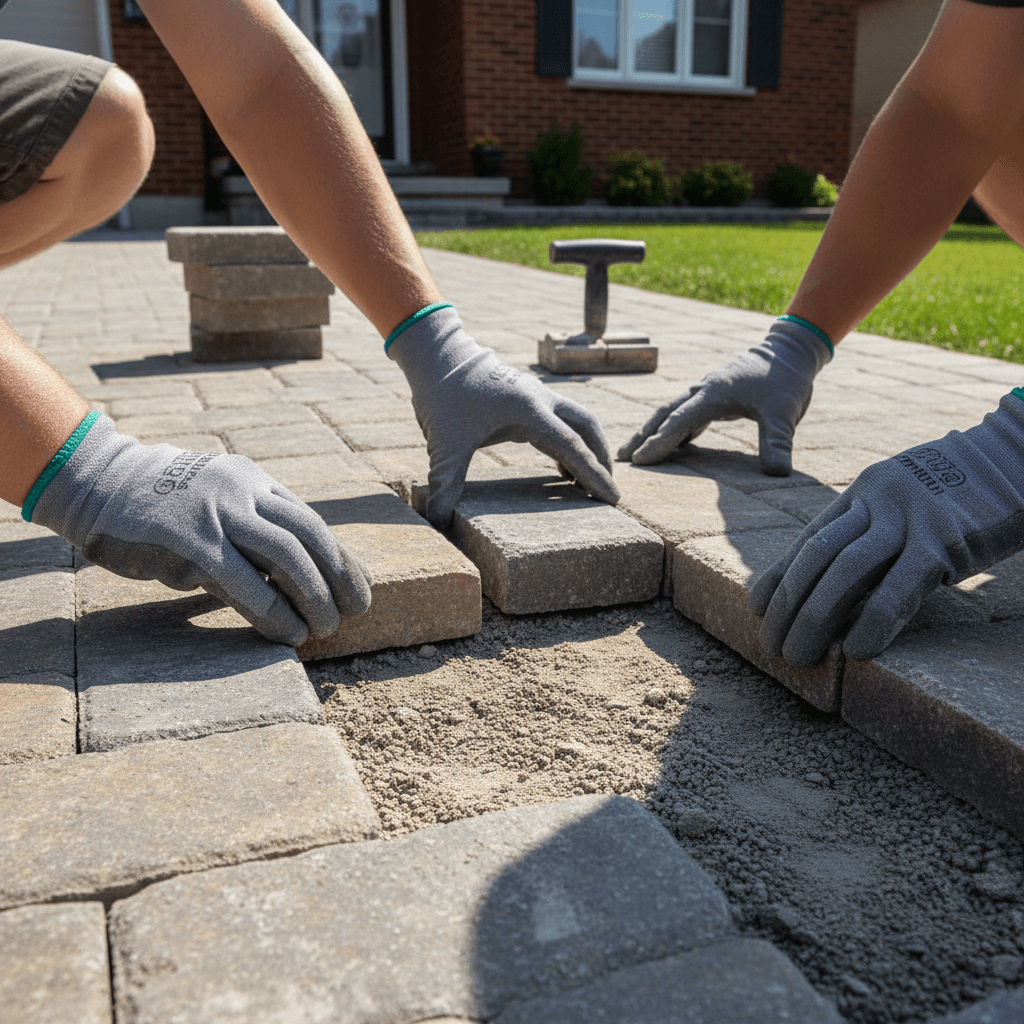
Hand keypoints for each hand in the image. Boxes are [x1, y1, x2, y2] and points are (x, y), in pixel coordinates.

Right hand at [31, 415, 371, 645]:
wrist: (96, 482)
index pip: (312, 522)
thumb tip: (292, 578)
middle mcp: (243, 492)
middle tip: (357, 611)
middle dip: (340, 578)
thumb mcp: (215, 504)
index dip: (343, 558)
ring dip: (315, 597)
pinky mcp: (190, 543)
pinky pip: (246, 583)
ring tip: (326, 628)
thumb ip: (251, 531)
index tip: (360, 588)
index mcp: (254, 482)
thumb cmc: (159, 504)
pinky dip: (275, 612)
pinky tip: (289, 634)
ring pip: (287, 556)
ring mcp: (217, 514)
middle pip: (310, 536)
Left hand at [388, 305, 619, 526]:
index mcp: (529, 410)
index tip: (612, 498)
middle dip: (601, 460)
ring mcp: (536, 395)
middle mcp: (540, 399)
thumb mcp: (444, 445)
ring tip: (588, 486)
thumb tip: (437, 521)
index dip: (594, 475)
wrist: (437, 357)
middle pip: (587, 428)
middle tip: (608, 492)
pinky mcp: (527, 398)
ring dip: (587, 450)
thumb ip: (446, 482)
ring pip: (577, 422)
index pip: (572, 447)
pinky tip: (562, 470)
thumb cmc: (442, 397)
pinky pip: (560, 421)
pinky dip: (568, 444)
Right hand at [617, 318, 830, 474]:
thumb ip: (777, 442)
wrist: (790, 350)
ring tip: (634, 452)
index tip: (639, 461)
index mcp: (712, 395)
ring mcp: (706, 392)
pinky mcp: (712, 395)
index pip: (678, 422)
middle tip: (620, 457)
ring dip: (651, 431)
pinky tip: (668, 443)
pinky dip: (670, 428)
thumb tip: (778, 474)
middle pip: (663, 415)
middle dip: (641, 436)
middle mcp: (702, 391)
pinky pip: (684, 413)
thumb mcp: (784, 413)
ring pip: (670, 412)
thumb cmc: (786, 380)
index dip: (658, 443)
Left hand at [749, 393, 1023, 664]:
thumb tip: (836, 581)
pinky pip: (900, 586)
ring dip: (814, 617)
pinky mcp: (945, 540)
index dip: (779, 576)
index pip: (808, 538)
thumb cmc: (960, 492)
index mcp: (862, 491)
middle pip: (816, 555)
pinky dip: (873, 620)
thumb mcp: (905, 500)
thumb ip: (872, 530)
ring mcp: (909, 519)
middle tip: (772, 645)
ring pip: (846, 569)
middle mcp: (877, 500)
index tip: (757, 608)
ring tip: (799, 655)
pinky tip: (857, 650)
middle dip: (788, 605)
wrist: (1018, 456)